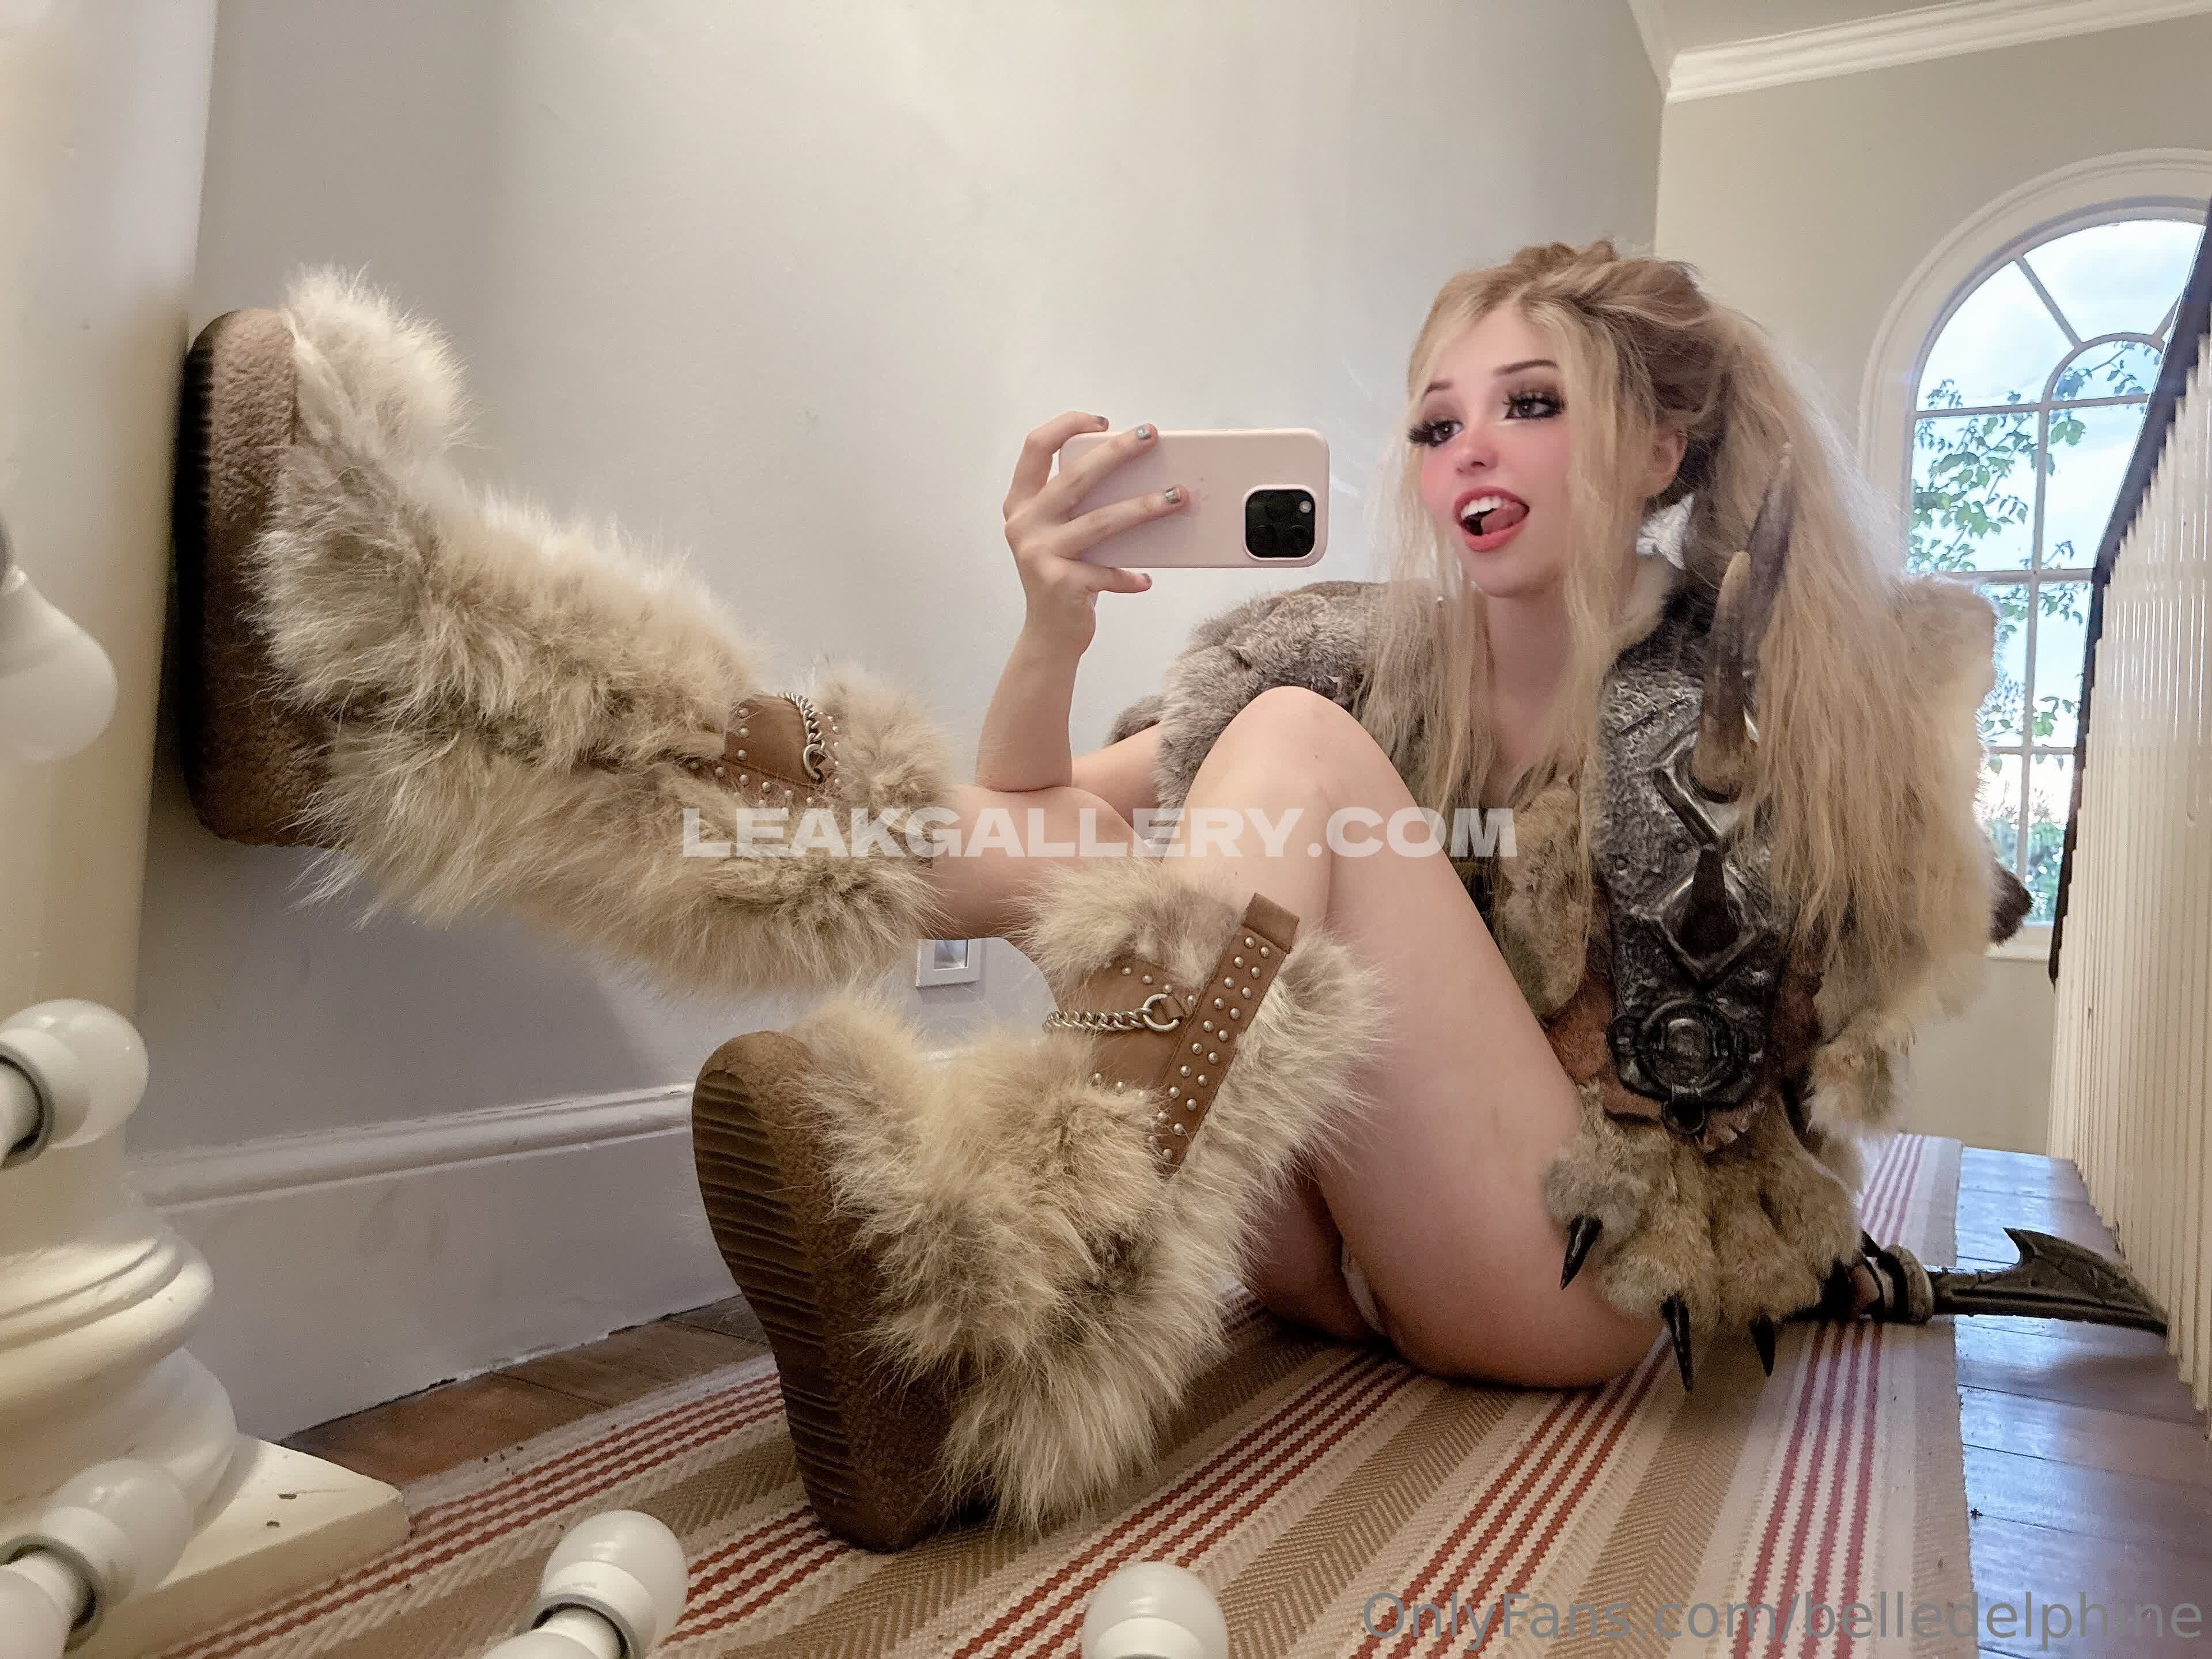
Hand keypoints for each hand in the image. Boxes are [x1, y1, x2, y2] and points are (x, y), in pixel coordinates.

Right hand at [1001, 412, 1187, 650]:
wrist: (1049, 633)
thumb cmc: (1064, 574)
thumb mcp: (1062, 533)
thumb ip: (1080, 505)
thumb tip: (1138, 475)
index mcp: (1022, 503)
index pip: (1036, 446)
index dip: (1067, 425)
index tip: (1102, 421)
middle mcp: (1024, 523)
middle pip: (1075, 476)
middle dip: (1117, 451)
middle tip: (1150, 437)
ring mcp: (1038, 553)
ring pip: (1100, 521)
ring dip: (1143, 507)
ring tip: (1177, 497)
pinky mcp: (1060, 583)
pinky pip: (1106, 573)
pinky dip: (1129, 577)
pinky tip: (1144, 579)